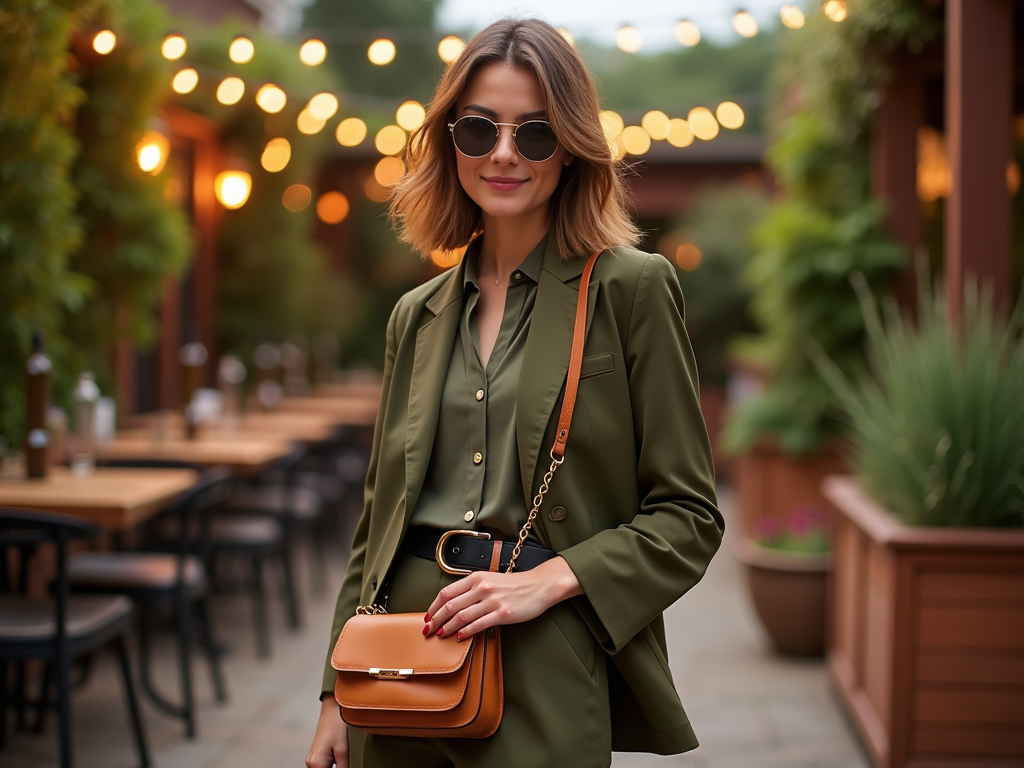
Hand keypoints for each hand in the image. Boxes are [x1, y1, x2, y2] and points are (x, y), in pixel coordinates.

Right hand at [306, 697, 347, 767]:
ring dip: (335, 766)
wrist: (333, 707)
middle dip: (337, 767)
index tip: (345, 764)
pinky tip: (340, 752)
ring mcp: (313, 756)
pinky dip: (333, 761)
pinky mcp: (317, 752)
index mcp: (315, 763)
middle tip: (345, 759)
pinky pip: (325, 762)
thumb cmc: (337, 724)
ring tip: (342, 754)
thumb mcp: (344, 751)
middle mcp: (310, 761)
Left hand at [424, 555, 582, 639]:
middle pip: (450, 605)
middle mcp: (482, 588)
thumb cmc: (514, 585)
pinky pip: (478, 625)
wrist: (538, 586)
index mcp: (477, 578)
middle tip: (428, 630)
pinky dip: (466, 632)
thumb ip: (472, 588)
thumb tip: (452, 603)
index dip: (433, 606)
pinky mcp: (502, 614)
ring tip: (441, 635)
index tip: (427, 616)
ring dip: (447, 628)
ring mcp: (492, 601)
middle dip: (435, 620)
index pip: (447, 592)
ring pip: (461, 616)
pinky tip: (460, 637)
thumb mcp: (490, 579)